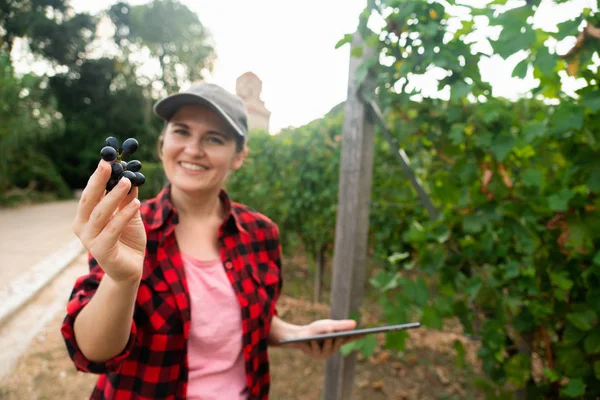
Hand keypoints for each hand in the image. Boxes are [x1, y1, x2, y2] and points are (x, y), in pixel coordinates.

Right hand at [72, 160, 146, 283]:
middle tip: (109, 164)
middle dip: (99, 180)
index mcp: (85, 216)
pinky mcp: (101, 251)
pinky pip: (113, 229)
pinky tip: (137, 203)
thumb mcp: (129, 214)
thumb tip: (131, 174)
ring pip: (101, 213)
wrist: (130, 269)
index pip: (90, 192)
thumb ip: (128, 197)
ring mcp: (89, 240)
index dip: (98, 175)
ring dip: (114, 195)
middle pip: (89, 199)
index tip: (107, 159)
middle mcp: (82, 226)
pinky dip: (124, 215)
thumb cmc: (127, 240)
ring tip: (127, 181)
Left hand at [285, 319, 359, 359]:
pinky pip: (316, 349)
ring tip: (328, 335)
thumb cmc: (316, 330)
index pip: (349, 338)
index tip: (365, 334)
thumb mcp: (328, 325)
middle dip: (340, 338)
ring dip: (328, 342)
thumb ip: (340, 325)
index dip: (357, 337)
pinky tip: (313, 340)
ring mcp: (324, 353)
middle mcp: (333, 348)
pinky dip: (315, 344)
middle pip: (339, 343)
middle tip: (342, 334)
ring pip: (329, 348)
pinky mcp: (315, 354)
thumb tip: (354, 324)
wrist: (299, 335)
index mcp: (338, 340)